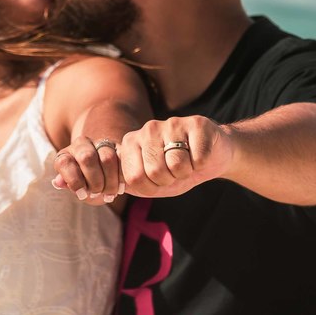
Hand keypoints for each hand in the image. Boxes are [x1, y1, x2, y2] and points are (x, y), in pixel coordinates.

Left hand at [51, 135, 123, 203]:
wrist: (102, 178)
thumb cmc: (85, 186)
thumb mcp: (75, 188)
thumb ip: (67, 184)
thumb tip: (57, 182)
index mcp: (65, 155)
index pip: (65, 163)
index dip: (74, 181)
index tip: (82, 195)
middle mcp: (81, 145)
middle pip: (87, 157)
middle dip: (94, 181)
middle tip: (97, 193)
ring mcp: (100, 143)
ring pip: (107, 157)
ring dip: (109, 181)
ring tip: (109, 194)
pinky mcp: (118, 147)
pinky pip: (122, 158)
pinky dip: (122, 177)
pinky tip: (121, 189)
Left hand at [117, 116, 232, 197]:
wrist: (211, 156)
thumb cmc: (176, 171)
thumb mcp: (150, 182)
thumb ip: (129, 183)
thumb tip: (104, 191)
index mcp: (132, 142)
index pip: (134, 178)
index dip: (151, 188)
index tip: (158, 180)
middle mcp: (148, 129)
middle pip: (155, 172)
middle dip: (170, 180)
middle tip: (175, 171)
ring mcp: (172, 123)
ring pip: (177, 165)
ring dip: (187, 172)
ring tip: (188, 162)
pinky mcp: (197, 124)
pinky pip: (198, 158)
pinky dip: (202, 164)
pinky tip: (200, 155)